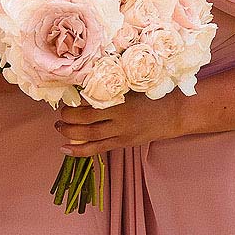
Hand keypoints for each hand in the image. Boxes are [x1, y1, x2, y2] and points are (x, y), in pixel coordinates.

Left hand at [55, 93, 190, 155]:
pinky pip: (97, 149)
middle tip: (60, 113)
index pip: (89, 102)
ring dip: (69, 132)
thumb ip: (109, 87)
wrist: (175, 113)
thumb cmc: (152, 94)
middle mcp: (120, 119)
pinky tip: (64, 148)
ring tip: (59, 127)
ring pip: (88, 136)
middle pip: (85, 121)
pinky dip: (79, 151)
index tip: (65, 97)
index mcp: (121, 101)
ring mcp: (121, 133)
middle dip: (67, 118)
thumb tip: (81, 83)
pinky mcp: (123, 143)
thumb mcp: (131, 85)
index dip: (73, 102)